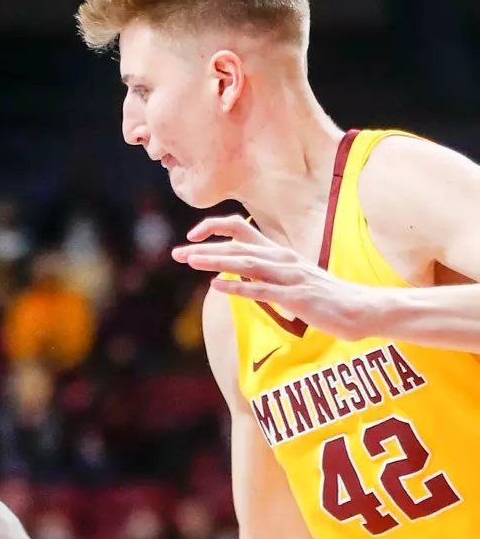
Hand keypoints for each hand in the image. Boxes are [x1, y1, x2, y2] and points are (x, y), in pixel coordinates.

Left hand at [173, 216, 379, 339]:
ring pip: (247, 264)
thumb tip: (239, 274)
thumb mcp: (293, 279)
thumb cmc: (326, 298)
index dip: (216, 228)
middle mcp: (284, 260)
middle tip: (177, 252)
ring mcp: (290, 277)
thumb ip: (267, 273)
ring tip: (191, 260)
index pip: (243, 229)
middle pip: (238, 246)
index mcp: (280, 253)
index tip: (192, 236)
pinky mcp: (296, 297)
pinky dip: (238, 288)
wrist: (362, 310)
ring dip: (216, 262)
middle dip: (206, 249)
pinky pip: (262, 290)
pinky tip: (217, 286)